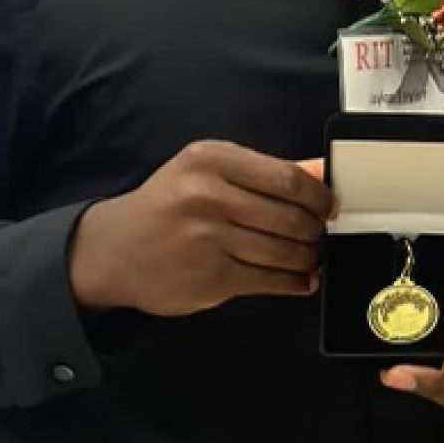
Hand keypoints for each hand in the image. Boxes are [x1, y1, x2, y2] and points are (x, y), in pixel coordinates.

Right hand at [69, 143, 332, 317]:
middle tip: (319, 233)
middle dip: (315, 229)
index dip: (319, 196)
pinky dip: (295, 282)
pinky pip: (270, 280)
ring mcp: (209, 238)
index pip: (287, 178)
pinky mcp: (212, 277)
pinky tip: (300, 279)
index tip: (329, 204)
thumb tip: (321, 172)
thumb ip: (264, 172)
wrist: (114, 250)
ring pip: (285, 250)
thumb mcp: (207, 171)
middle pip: (291, 216)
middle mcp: (208, 196)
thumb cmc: (167, 206)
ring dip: (307, 257)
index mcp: (211, 160)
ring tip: (309, 256)